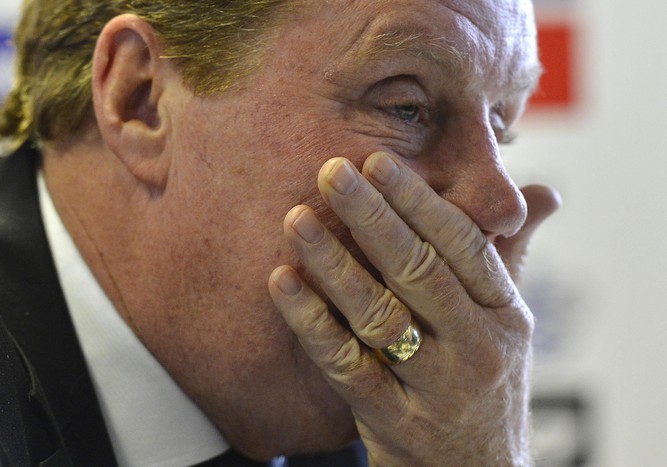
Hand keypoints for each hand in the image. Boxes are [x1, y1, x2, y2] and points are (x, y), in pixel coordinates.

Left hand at [268, 152, 558, 465]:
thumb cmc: (488, 385)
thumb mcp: (508, 324)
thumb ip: (510, 256)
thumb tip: (545, 193)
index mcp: (505, 313)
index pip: (463, 244)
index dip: (419, 201)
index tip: (378, 161)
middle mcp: (477, 346)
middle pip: (419, 270)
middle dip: (372, 216)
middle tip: (331, 170)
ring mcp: (437, 387)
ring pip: (380, 314)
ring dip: (335, 263)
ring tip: (297, 219)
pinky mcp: (395, 422)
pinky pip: (346, 364)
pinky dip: (311, 321)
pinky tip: (282, 282)